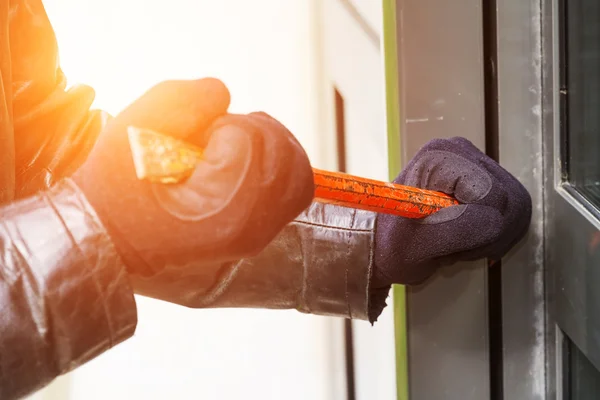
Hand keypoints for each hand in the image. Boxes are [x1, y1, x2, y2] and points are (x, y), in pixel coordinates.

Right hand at [72, 78, 313, 305]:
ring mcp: (262, 233)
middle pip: (284, 149)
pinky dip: (276, 164)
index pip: (249, 138)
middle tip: (210, 142)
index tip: (187, 145)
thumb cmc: (115, 189)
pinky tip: (243, 163)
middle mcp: (252, 228)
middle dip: (248, 130)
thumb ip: (182, 100)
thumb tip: (224, 94)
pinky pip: (295, 187)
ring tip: (227, 151)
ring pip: (298, 167)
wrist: (111, 240)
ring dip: (265, 144)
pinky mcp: (263, 232)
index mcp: (222, 211)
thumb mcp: (132, 131)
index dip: (219, 125)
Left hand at [372, 137, 531, 288]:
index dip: (478, 225)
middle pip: (509, 199)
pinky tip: (469, 239)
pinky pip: (515, 213)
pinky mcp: (491, 181)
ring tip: (458, 243)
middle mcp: (462, 152)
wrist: (388, 246)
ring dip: (492, 238)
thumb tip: (496, 222)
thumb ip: (458, 228)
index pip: (490, 193)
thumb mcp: (419, 243)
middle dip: (486, 234)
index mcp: (441, 156)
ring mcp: (478, 165)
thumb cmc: (394, 245)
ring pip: (516, 208)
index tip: (448, 239)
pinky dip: (496, 236)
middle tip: (453, 246)